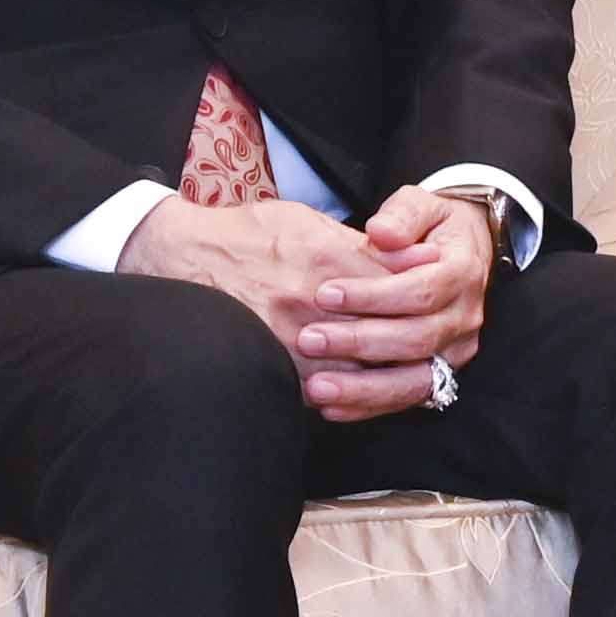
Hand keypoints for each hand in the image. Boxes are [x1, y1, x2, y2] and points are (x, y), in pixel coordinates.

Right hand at [118, 188, 493, 422]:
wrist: (178, 255)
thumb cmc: (247, 235)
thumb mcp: (307, 222)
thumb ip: (363, 244)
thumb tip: (419, 255)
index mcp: (325, 261)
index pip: (396, 288)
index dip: (421, 299)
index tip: (436, 304)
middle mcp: (309, 303)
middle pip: (383, 335)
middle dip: (410, 343)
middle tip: (432, 349)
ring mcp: (286, 338)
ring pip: (355, 369)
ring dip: (384, 376)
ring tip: (405, 375)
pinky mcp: (266, 364)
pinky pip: (314, 390)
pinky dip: (343, 394)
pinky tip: (358, 393)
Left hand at [296, 187, 498, 421]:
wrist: (462, 249)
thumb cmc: (432, 225)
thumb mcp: (421, 205)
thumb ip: (402, 215)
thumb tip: (381, 232)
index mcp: (463, 272)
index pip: (421, 291)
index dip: (373, 296)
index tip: (325, 293)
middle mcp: (465, 317)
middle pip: (417, 338)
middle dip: (360, 342)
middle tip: (308, 339)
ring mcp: (455, 350)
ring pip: (415, 379)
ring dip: (364, 388)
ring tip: (316, 386)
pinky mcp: (440, 373)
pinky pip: (407, 397)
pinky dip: (368, 406)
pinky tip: (330, 407)